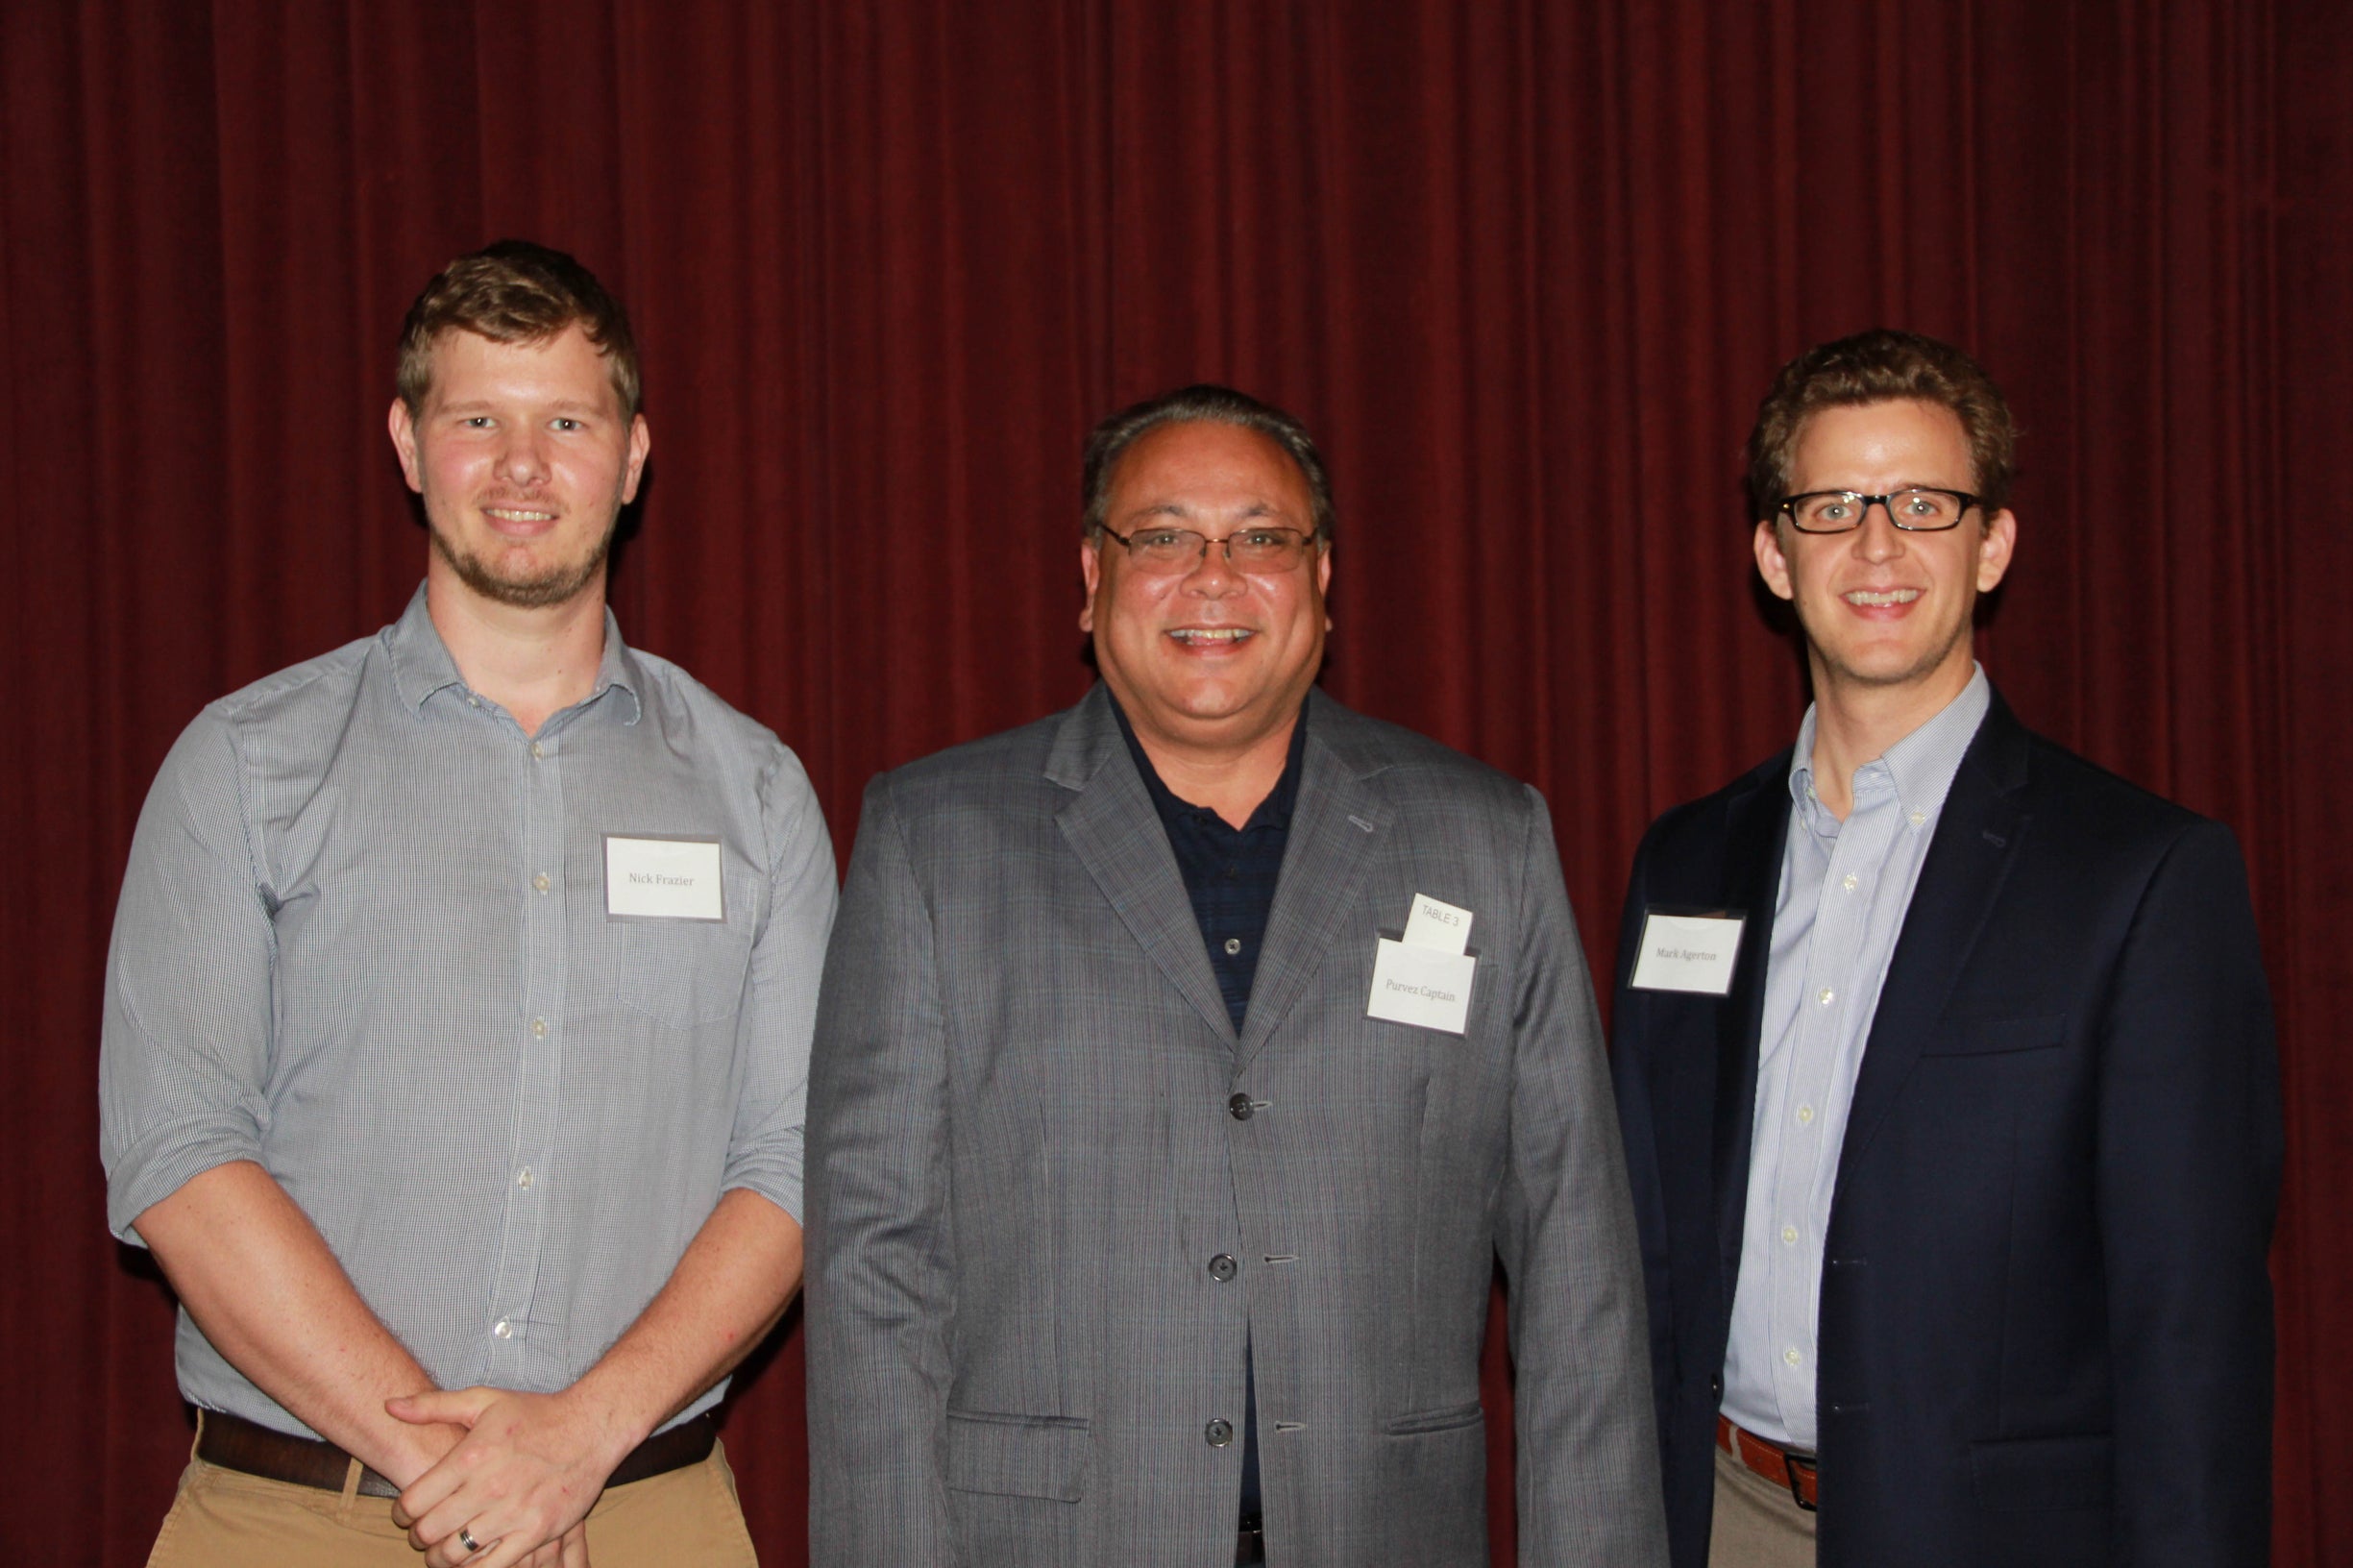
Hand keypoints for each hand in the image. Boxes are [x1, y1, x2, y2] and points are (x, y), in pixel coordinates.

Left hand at [388, 1387, 632, 1567]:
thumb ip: (433, 1405)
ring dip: (441, 1558)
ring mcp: (513, 1512)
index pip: (414, 1501)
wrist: (591, 1428)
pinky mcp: (536, 1532)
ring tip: (443, 1551)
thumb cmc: (536, 1414)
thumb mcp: (483, 1401)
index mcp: (470, 1456)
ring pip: (456, 1554)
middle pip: (430, 1531)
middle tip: (424, 1534)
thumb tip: (389, 1406)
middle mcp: (488, 1487)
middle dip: (419, 1537)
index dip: (402, 1513)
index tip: (407, 1514)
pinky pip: (492, 1566)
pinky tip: (472, 1560)